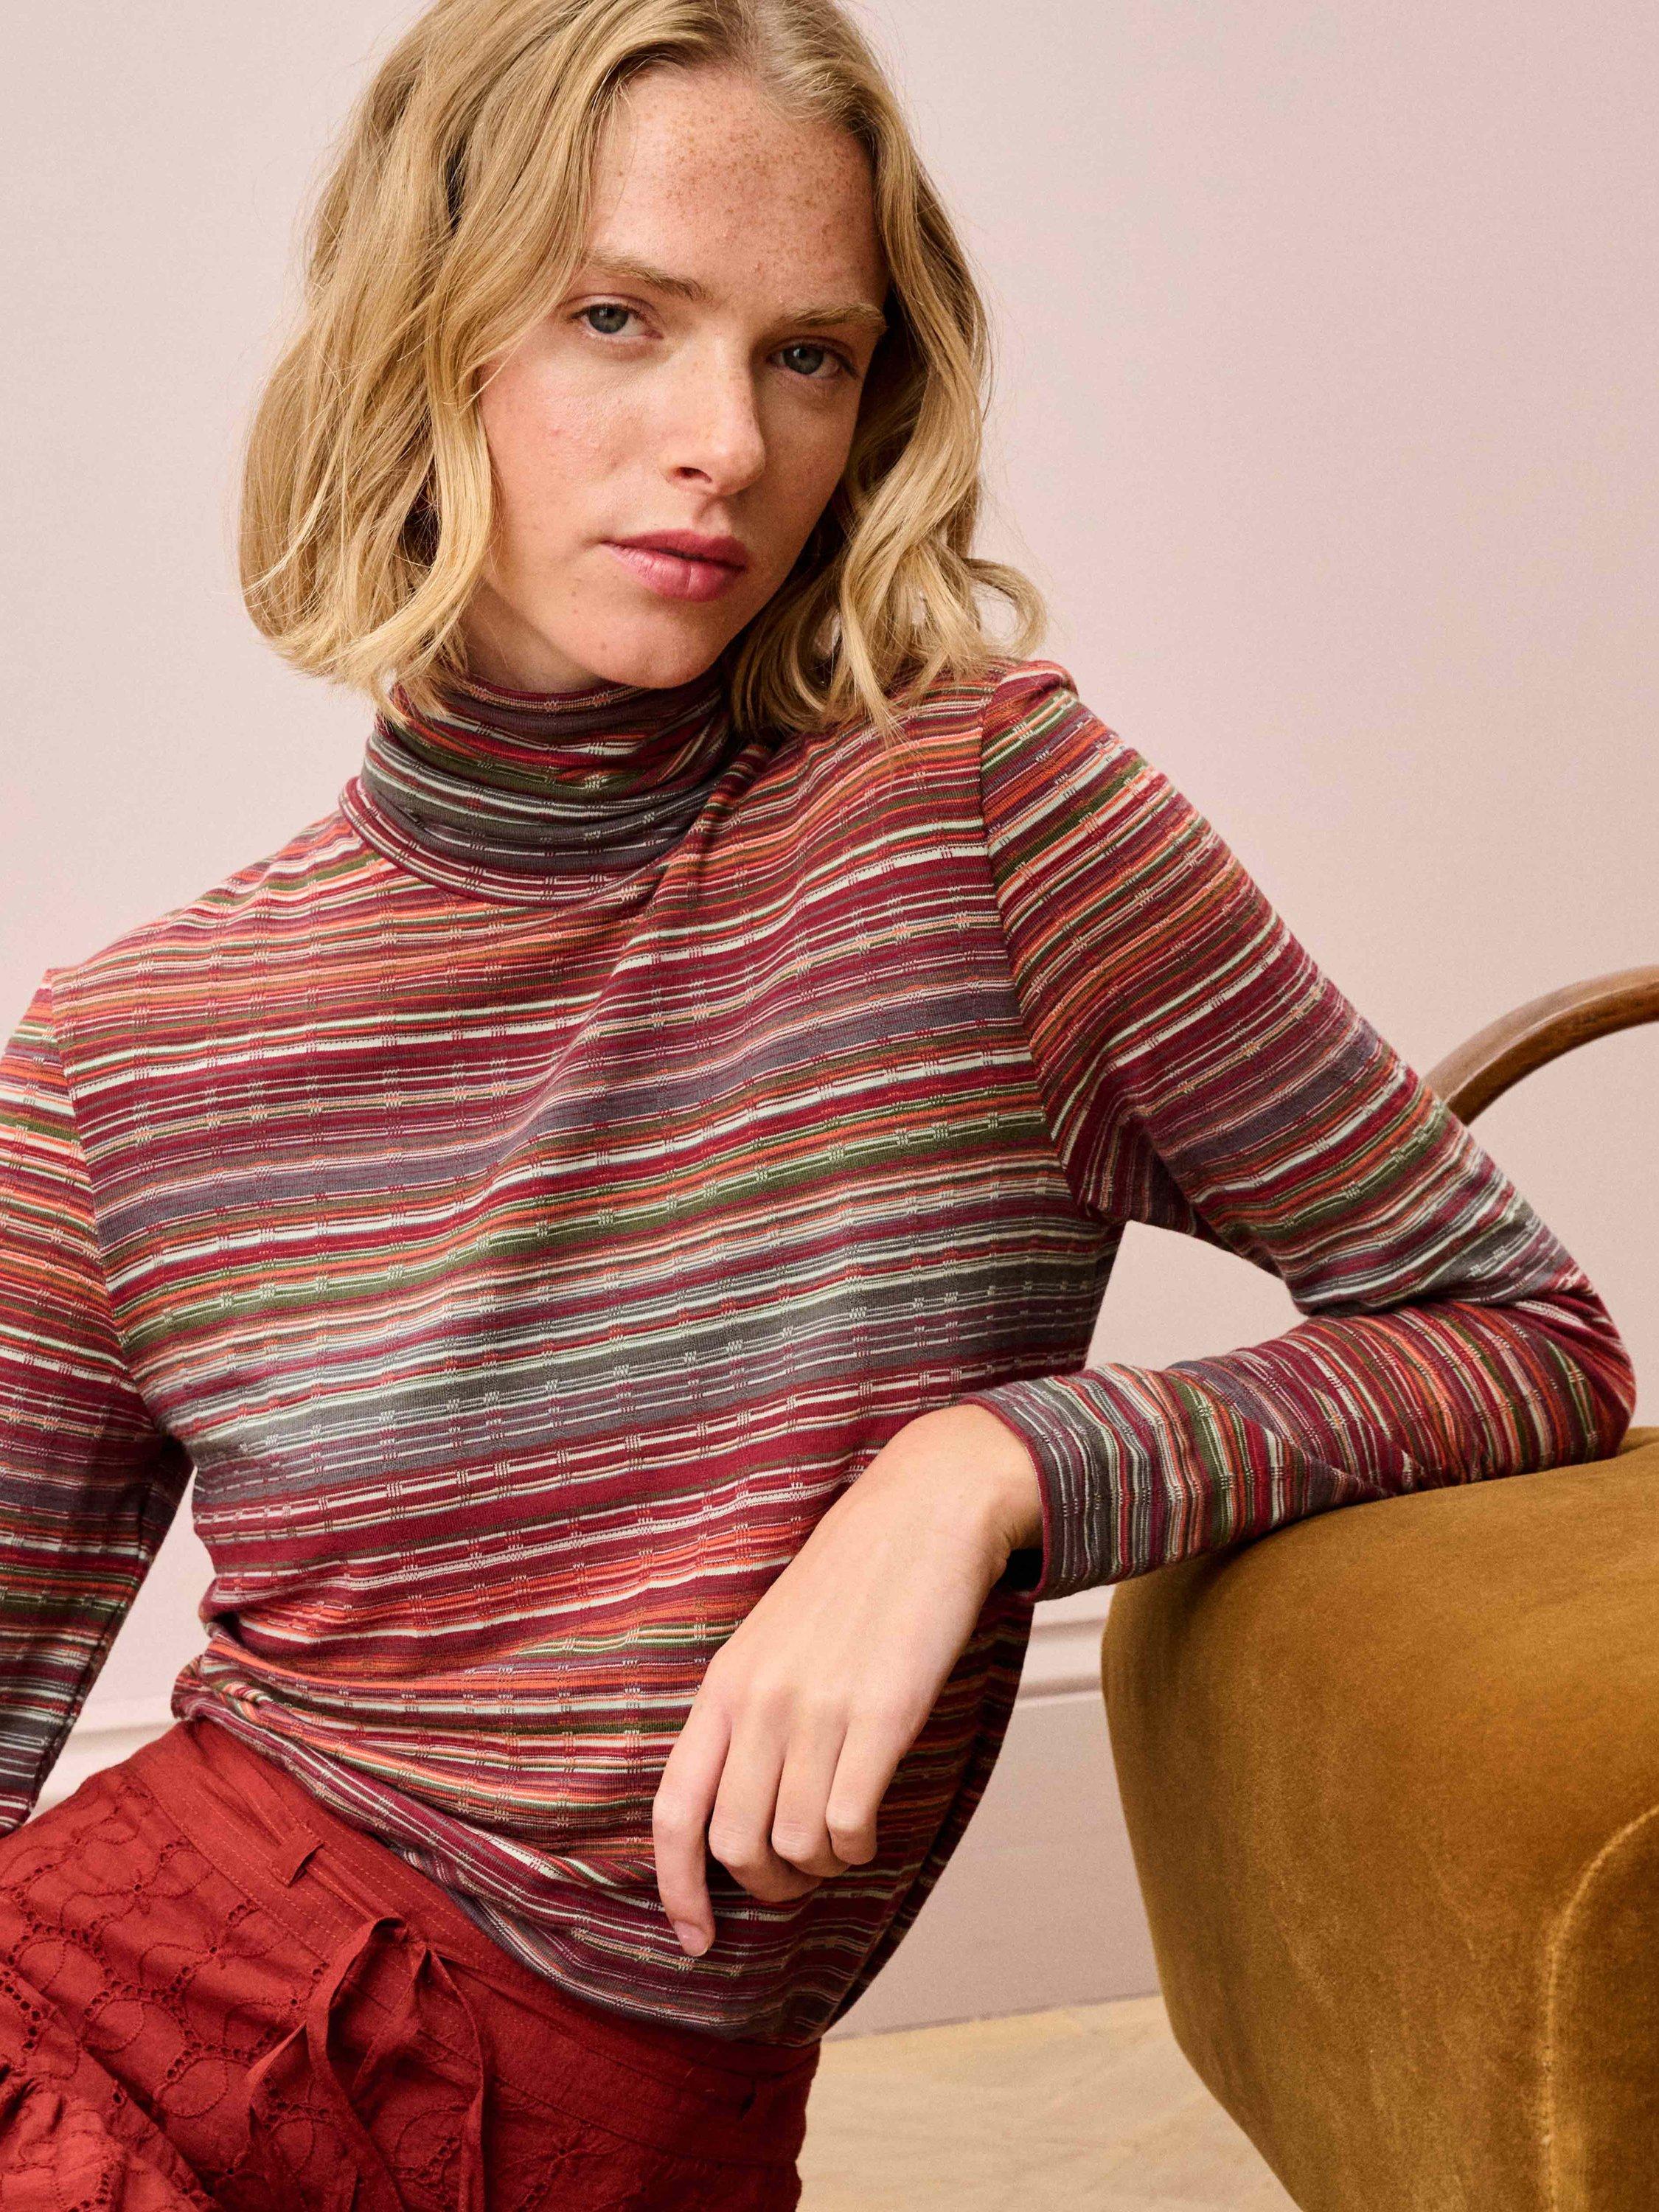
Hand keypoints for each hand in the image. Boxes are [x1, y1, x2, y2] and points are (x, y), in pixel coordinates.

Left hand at [651, 1402, 1043, 1958]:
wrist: (923, 1512)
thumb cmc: (852, 1580)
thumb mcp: (772, 1639)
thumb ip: (749, 1714)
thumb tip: (741, 1812)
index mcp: (723, 1685)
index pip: (673, 1812)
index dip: (676, 1891)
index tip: (695, 1940)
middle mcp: (759, 1702)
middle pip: (735, 1846)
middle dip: (768, 1886)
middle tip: (800, 1875)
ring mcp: (817, 1708)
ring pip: (794, 1845)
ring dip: (821, 1866)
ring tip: (843, 1840)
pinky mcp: (881, 1713)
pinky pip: (849, 1825)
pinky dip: (858, 1845)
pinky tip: (871, 1825)